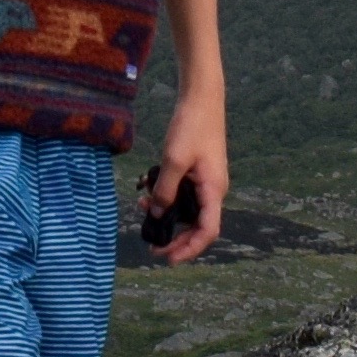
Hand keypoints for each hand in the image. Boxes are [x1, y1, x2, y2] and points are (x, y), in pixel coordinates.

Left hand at [141, 93, 230, 263]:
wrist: (202, 98)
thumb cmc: (192, 125)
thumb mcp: (173, 159)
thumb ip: (165, 190)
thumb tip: (157, 213)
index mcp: (214, 190)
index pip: (207, 231)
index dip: (190, 249)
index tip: (169, 258)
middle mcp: (214, 189)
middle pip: (198, 225)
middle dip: (176, 238)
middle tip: (152, 246)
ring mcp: (207, 180)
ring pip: (189, 208)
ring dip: (167, 213)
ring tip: (142, 209)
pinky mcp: (199, 171)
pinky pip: (184, 192)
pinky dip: (167, 195)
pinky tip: (147, 188)